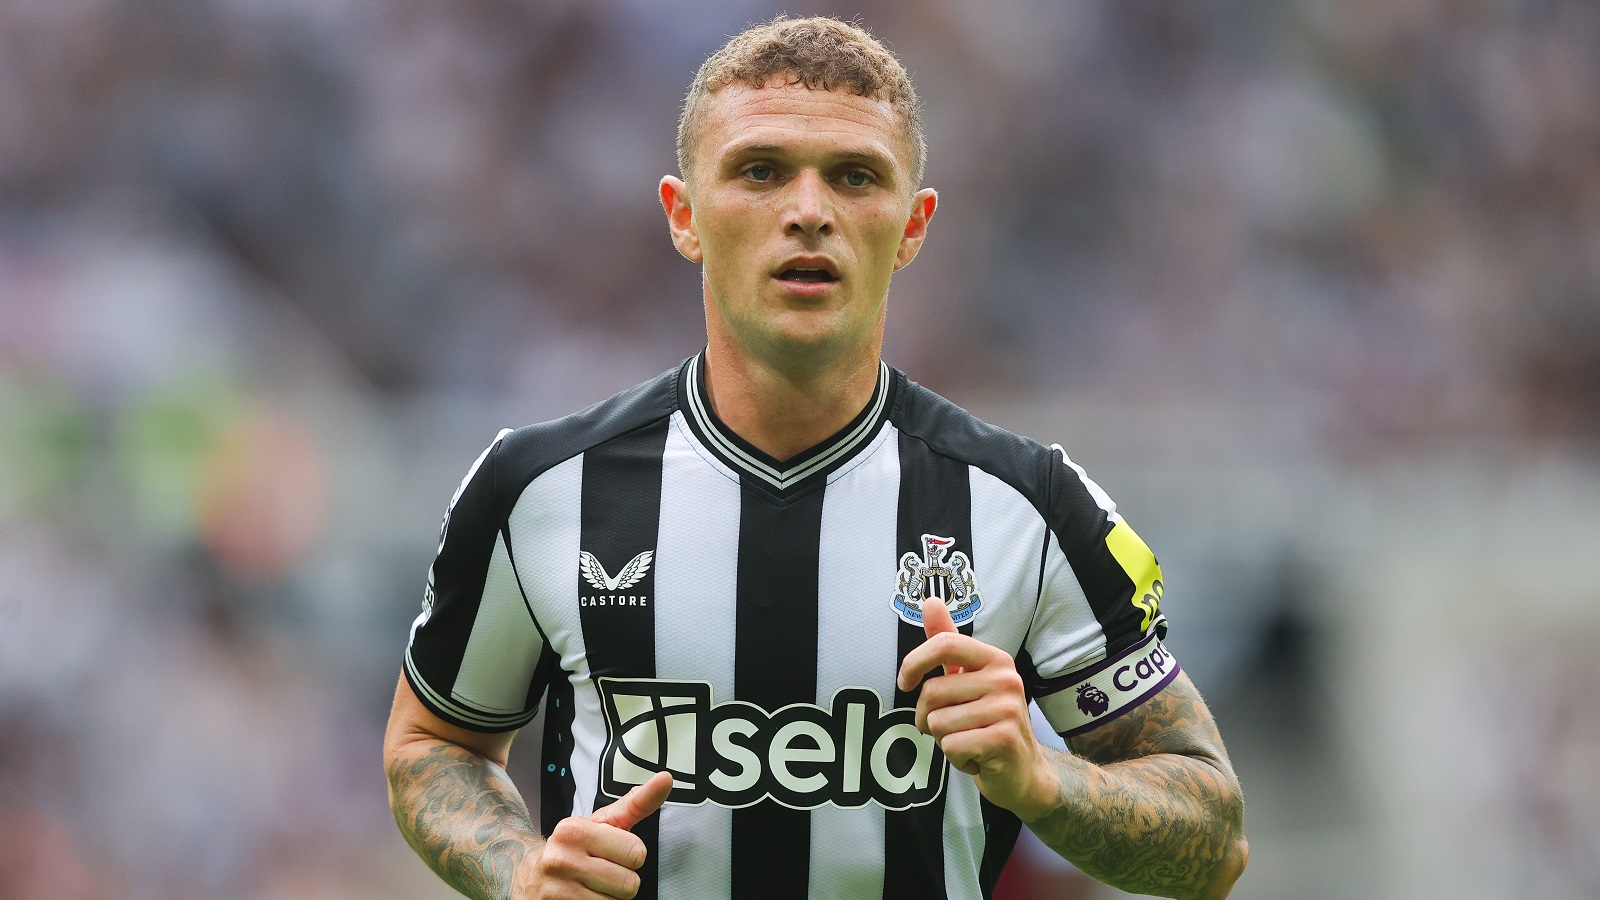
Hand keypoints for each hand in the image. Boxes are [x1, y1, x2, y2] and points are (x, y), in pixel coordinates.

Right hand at [513, 770, 672, 898]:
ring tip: (594, 886)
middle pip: (629, 884)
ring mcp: (556, 891)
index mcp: (575, 830)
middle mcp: (562, 859)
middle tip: (604, 872)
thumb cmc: (575, 847)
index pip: (636, 853)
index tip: (617, 852)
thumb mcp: (602, 823)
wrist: (529, 875)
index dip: (632, 856)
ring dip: (610, 898)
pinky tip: (585, 898)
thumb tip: (665, 779)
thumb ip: (636, 804)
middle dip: (623, 880)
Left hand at [895, 597, 1053, 819]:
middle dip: (929, 718)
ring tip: (969, 741)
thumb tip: (930, 600)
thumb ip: (947, 642)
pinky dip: (956, 759)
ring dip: (944, 740)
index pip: (945, 644)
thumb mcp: (967, 679)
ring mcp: (1007, 709)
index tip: (905, 683)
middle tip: (952, 728)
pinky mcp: (1003, 739)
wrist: (1022, 771)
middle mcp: (1006, 679)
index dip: (914, 662)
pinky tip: (977, 757)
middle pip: (933, 693)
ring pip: (938, 724)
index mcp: (995, 659)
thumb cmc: (988, 722)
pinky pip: (950, 747)